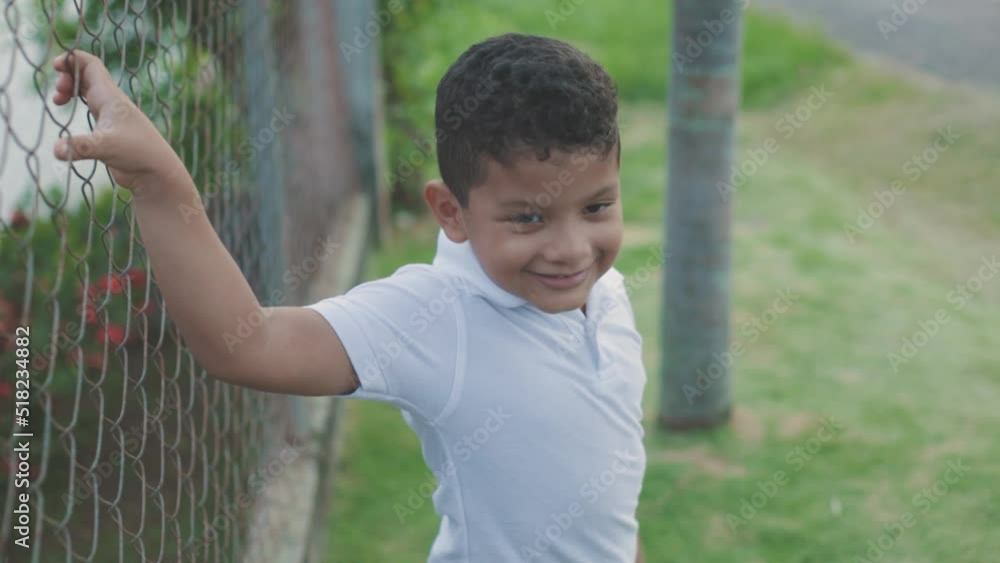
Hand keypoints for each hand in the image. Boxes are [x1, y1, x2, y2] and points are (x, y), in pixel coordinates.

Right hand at [51, 49, 182, 192]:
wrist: (156, 173)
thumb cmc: (137, 154)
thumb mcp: (106, 147)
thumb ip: (81, 146)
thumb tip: (57, 150)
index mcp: (111, 97)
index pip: (90, 64)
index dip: (72, 59)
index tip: (56, 66)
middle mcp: (111, 103)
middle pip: (86, 74)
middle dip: (67, 76)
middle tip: (58, 96)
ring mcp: (110, 117)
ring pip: (88, 91)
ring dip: (70, 89)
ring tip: (59, 101)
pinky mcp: (109, 132)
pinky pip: (91, 108)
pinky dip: (77, 106)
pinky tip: (74, 112)